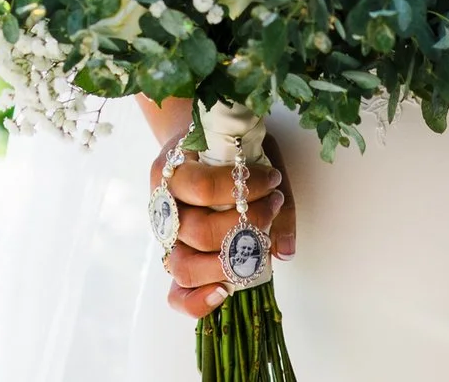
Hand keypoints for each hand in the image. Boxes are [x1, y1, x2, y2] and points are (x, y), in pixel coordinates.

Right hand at [151, 129, 296, 318]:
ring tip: (258, 247)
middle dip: (247, 226)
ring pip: (186, 267)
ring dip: (230, 264)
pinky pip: (176, 294)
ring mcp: (166, 238)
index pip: (204, 188)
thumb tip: (284, 249)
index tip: (271, 180)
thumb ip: (272, 190)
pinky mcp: (175, 261)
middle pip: (199, 232)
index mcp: (172, 171)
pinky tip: (224, 292)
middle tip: (271, 208)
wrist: (194, 147)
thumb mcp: (250, 150)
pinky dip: (198, 302)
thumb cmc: (224, 149)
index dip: (244, 188)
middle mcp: (164, 207)